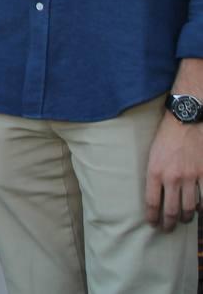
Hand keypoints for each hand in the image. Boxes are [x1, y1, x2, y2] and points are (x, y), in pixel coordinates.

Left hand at [145, 112, 202, 230]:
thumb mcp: (152, 156)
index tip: (153, 224)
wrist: (185, 122)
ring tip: (184, 220)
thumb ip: (155, 175)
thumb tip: (157, 193)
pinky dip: (202, 207)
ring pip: (189, 207)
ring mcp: (190, 176)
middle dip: (169, 223)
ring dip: (186, 217)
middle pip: (171, 209)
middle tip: (168, 229)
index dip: (152, 217)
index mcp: (155, 172)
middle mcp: (172, 177)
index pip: (152, 202)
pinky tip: (199, 210)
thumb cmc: (165, 138)